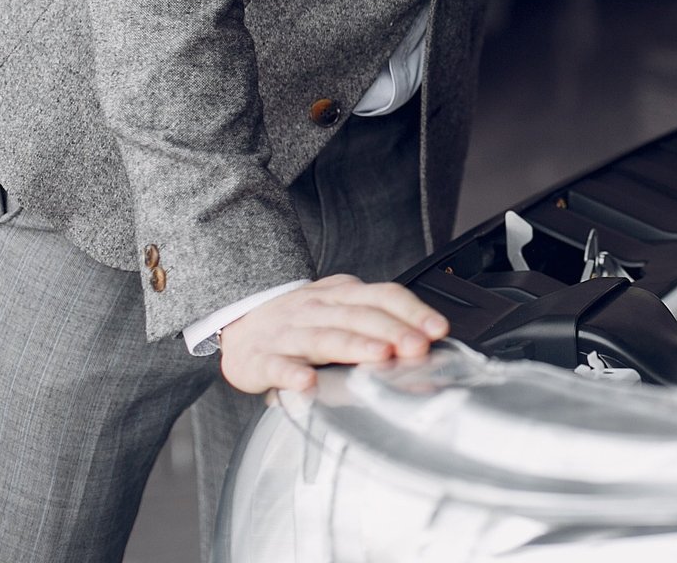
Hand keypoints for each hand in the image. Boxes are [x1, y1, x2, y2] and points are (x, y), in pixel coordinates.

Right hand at [219, 274, 449, 393]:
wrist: (239, 324)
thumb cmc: (301, 321)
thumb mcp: (339, 307)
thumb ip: (375, 319)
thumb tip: (423, 339)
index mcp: (341, 294)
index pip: (383, 295)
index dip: (413, 311)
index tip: (437, 329)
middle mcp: (317, 308)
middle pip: (360, 316)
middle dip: (393, 330)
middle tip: (417, 347)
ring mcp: (288, 332)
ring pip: (325, 337)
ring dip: (355, 346)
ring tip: (379, 356)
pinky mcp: (261, 359)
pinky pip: (278, 365)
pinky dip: (292, 374)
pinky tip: (307, 382)